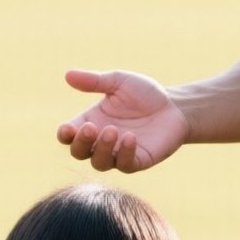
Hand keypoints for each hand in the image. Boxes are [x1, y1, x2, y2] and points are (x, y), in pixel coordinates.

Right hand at [57, 70, 189, 173]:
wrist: (175, 106)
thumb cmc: (144, 94)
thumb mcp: (118, 82)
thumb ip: (94, 81)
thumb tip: (68, 75)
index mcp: (91, 122)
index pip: (68, 135)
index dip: (64, 135)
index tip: (68, 128)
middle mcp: (100, 142)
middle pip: (79, 152)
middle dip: (81, 143)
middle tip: (91, 128)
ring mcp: (118, 154)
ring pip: (99, 163)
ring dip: (101, 149)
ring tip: (112, 130)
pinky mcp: (137, 161)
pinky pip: (124, 164)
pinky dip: (124, 153)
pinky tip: (130, 137)